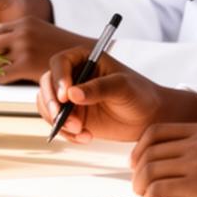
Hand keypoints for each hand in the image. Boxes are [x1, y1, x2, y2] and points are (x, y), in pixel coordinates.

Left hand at [0, 16, 89, 83]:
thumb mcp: (41, 32)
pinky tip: (10, 81)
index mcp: (25, 21)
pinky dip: (0, 80)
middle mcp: (22, 31)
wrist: (87, 59)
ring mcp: (23, 46)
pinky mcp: (25, 64)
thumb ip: (22, 35)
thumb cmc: (62, 50)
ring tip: (4, 75)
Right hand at [36, 46, 196, 142]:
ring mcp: (70, 97)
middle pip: (47, 84)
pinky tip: (85, 137)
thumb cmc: (140, 94)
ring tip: (79, 131)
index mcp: (84, 59)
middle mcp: (73, 75)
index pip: (60, 63)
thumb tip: (73, 94)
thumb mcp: (122, 87)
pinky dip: (66, 133)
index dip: (58, 79)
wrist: (148, 117)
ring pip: (47, 105)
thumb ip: (98, 89)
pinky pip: (57, 123)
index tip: (66, 97)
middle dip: (53, 104)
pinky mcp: (72, 115)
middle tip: (64, 119)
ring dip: (58, 121)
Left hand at [129, 122, 196, 196]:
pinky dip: (150, 194)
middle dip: (137, 166)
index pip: (157, 131)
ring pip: (151, 169)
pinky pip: (161, 188)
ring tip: (141, 192)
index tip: (137, 159)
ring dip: (140, 183)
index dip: (140, 146)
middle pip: (149, 150)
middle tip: (135, 179)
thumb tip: (180, 157)